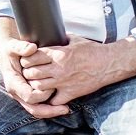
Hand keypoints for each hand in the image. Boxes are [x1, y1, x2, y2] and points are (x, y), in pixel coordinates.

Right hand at [0, 17, 63, 116]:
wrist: (5, 51)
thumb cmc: (10, 49)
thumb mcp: (13, 46)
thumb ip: (21, 47)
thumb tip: (31, 48)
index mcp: (13, 82)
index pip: (29, 96)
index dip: (42, 94)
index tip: (53, 87)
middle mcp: (17, 92)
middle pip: (33, 109)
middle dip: (49, 110)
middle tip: (65, 108)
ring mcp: (22, 95)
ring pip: (36, 110)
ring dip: (50, 112)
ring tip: (65, 109)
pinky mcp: (27, 94)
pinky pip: (37, 106)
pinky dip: (48, 107)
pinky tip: (60, 105)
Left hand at [18, 35, 135, 115]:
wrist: (109, 64)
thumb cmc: (92, 50)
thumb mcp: (74, 39)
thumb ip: (59, 39)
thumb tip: (48, 34)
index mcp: (58, 54)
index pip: (32, 56)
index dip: (26, 58)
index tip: (27, 59)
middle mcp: (59, 69)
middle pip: (31, 73)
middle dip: (28, 72)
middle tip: (30, 72)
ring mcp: (64, 82)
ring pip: (38, 87)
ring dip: (36, 84)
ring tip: (38, 82)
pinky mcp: (71, 93)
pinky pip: (53, 101)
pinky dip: (50, 99)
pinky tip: (51, 94)